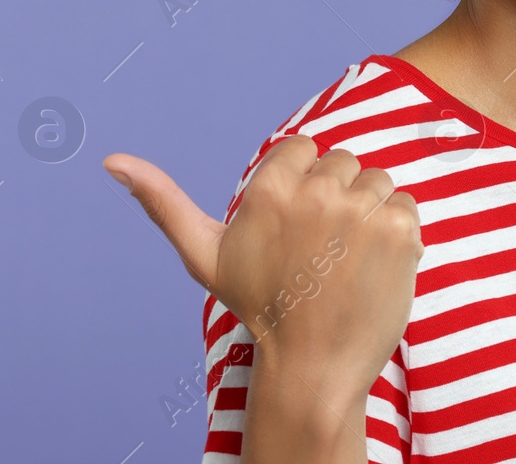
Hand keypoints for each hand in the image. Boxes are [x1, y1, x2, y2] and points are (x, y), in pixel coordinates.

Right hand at [103, 136, 422, 399]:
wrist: (314, 366)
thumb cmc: (258, 306)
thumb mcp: (204, 254)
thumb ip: (162, 201)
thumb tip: (110, 161)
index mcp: (270, 186)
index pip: (303, 149)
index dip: (300, 185)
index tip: (294, 228)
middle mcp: (317, 190)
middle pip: (341, 162)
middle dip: (334, 196)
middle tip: (320, 248)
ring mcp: (361, 210)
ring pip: (375, 181)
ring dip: (367, 212)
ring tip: (346, 257)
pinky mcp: (400, 231)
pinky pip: (406, 204)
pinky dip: (397, 231)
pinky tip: (374, 264)